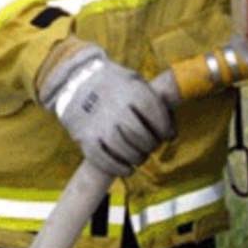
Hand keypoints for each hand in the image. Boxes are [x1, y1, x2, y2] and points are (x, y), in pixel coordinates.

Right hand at [38, 42, 173, 176]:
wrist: (75, 80)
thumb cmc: (114, 84)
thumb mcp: (134, 80)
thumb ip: (154, 101)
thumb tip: (172, 133)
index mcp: (129, 89)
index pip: (156, 115)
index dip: (166, 128)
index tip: (167, 134)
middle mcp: (114, 107)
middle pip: (141, 136)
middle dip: (151, 144)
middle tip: (151, 145)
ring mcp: (98, 124)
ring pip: (125, 150)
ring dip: (138, 157)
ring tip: (140, 155)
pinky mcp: (85, 138)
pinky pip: (106, 161)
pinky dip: (120, 168)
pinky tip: (128, 168)